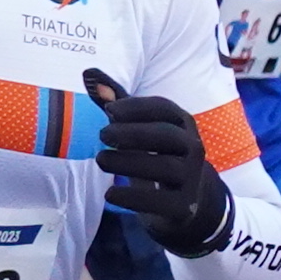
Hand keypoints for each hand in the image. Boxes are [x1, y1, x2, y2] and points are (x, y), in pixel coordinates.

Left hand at [77, 65, 233, 260]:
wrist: (186, 201)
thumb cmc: (157, 154)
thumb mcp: (140, 128)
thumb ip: (116, 103)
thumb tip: (88, 73)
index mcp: (183, 124)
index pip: (165, 109)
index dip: (138, 107)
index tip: (109, 111)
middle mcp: (192, 148)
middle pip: (167, 137)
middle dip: (134, 133)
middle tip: (102, 135)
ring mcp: (190, 178)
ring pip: (164, 168)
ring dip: (129, 163)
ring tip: (101, 159)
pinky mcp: (183, 206)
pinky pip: (160, 201)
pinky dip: (133, 198)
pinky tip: (109, 194)